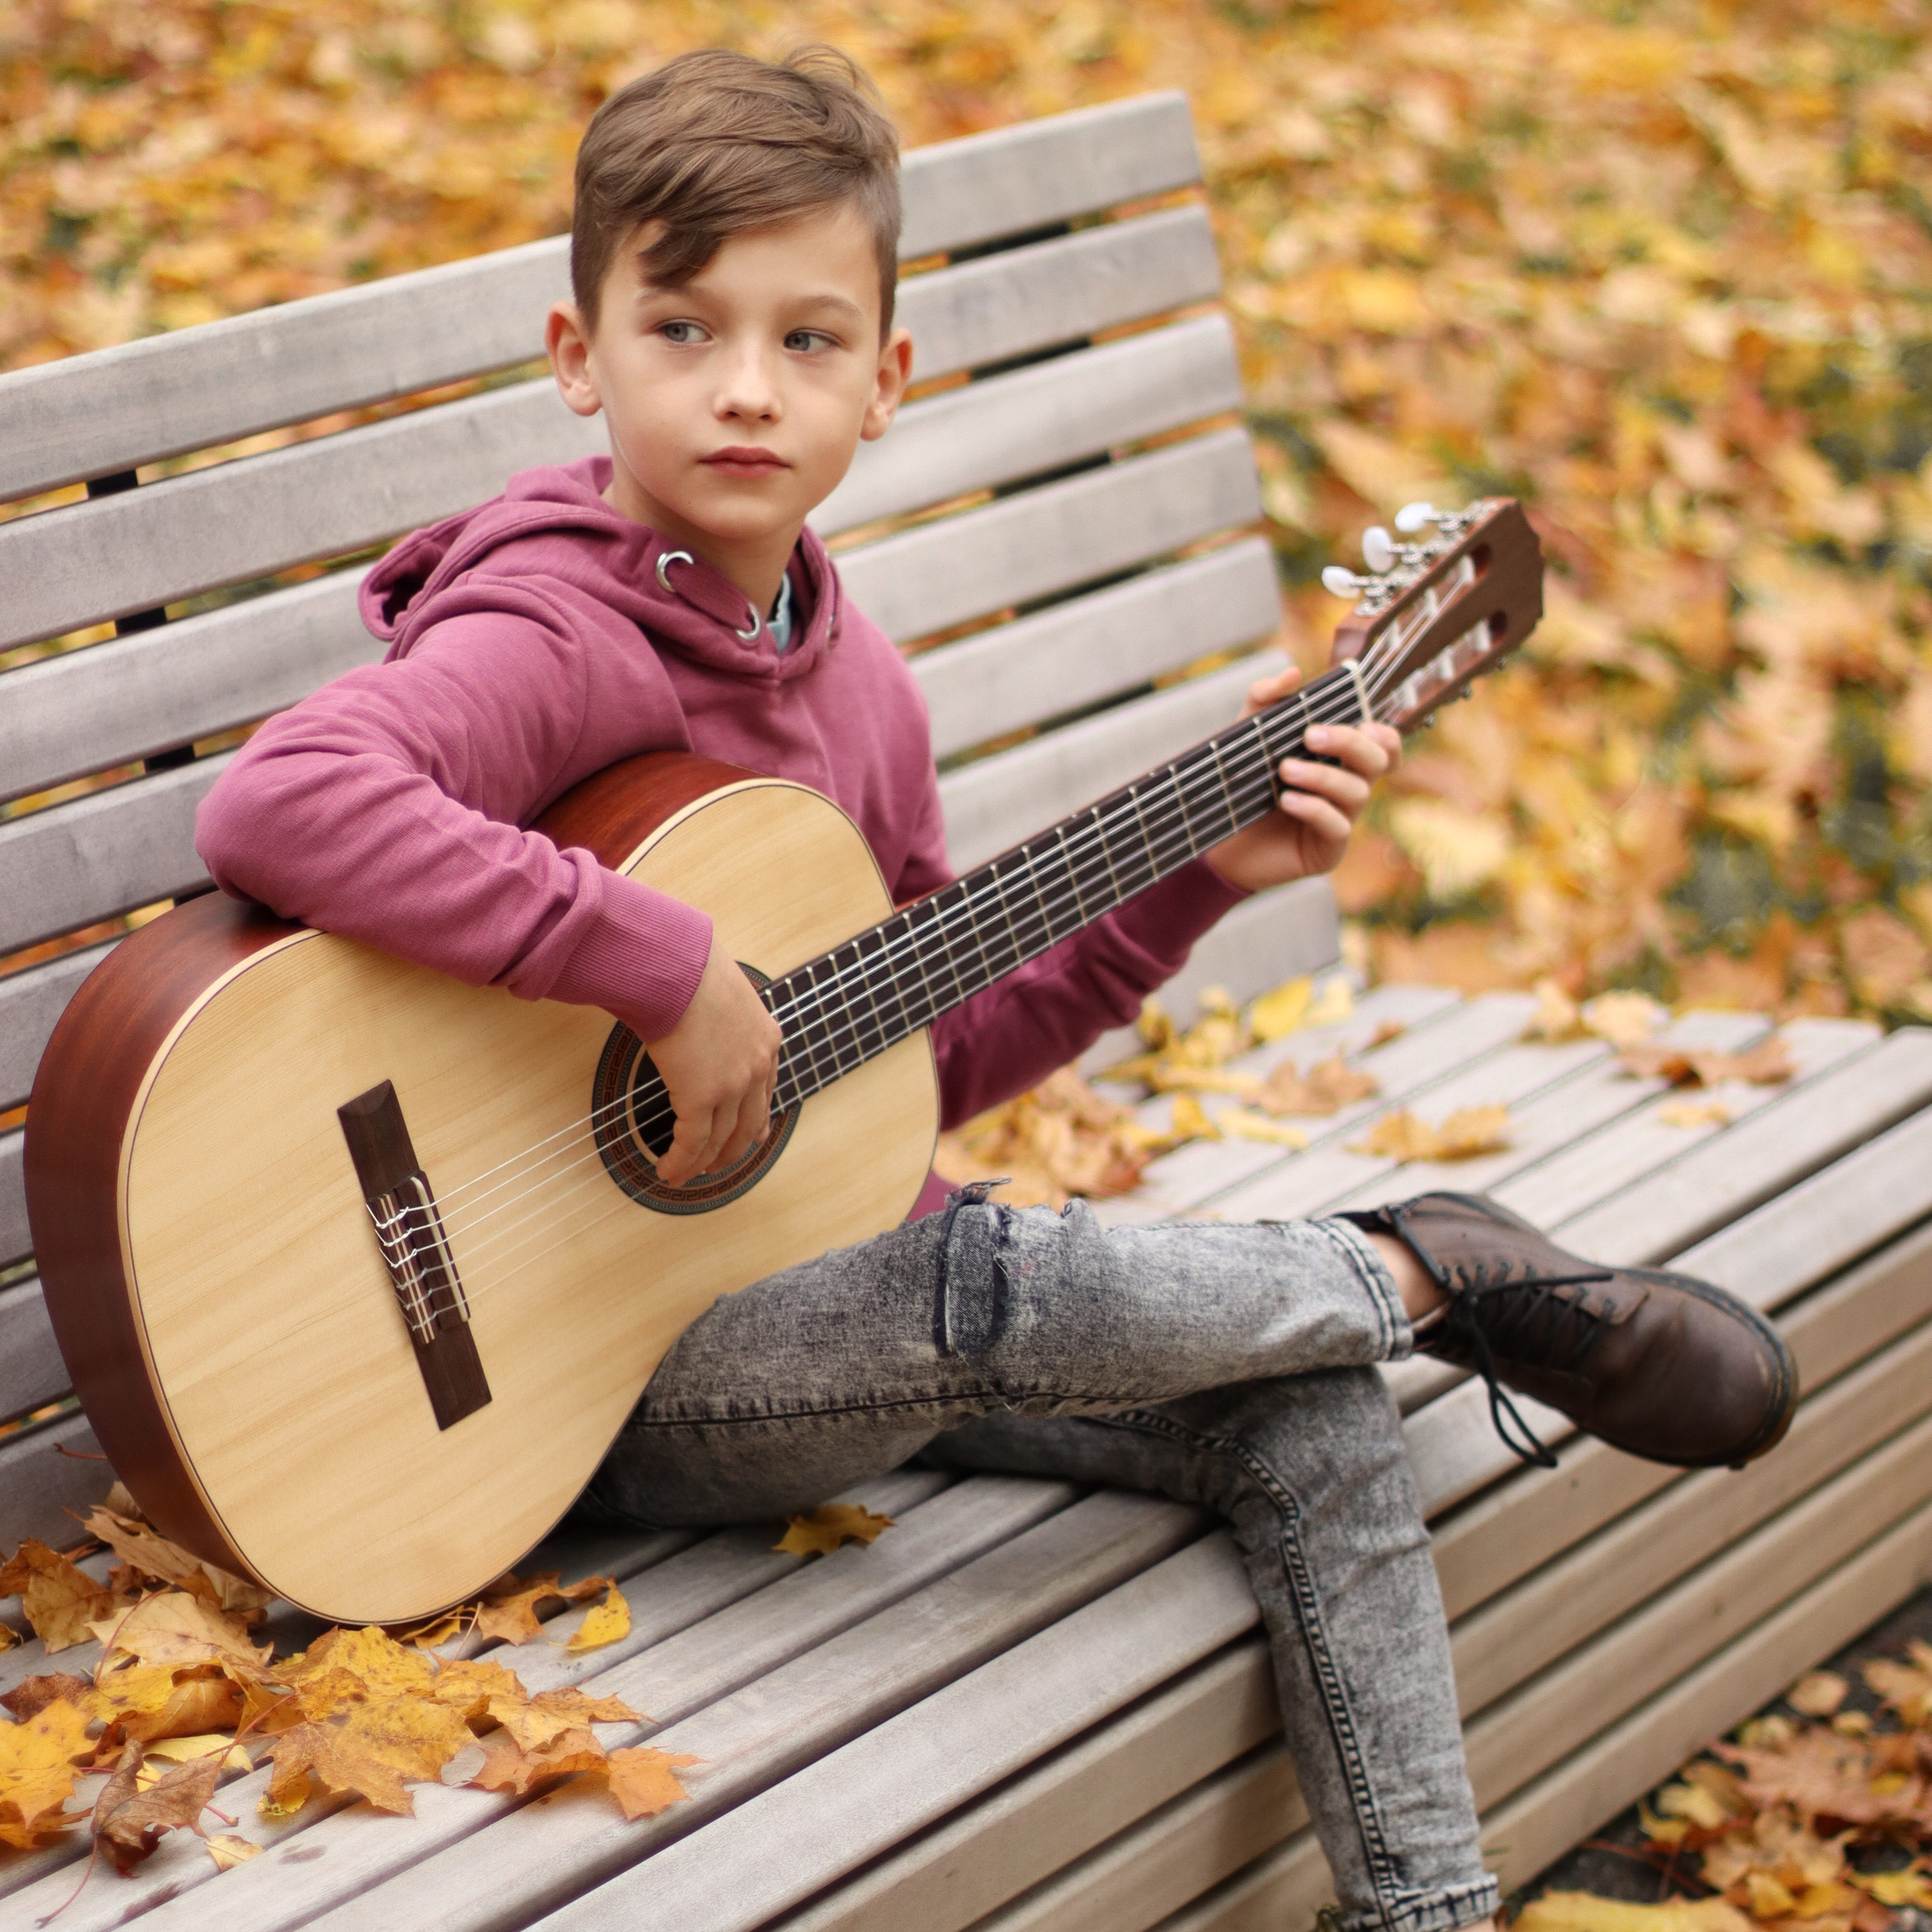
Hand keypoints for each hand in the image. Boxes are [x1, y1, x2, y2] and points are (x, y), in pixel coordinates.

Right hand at [644, 933, 781, 1186]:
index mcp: (767, 1039)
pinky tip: (667, 1170)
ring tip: (682, 1175)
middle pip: (749, 1125)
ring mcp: (733, 1084)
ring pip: (720, 1140)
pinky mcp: (702, 1096)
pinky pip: (692, 1142)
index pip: (766, 1091)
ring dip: (700, 1163)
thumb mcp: (724, 991)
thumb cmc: (688, 966)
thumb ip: (725, 1014)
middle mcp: (757, 1066)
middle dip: (731, 1151)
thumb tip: (702, 1011)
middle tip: (715, 1165)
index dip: (756, 1120)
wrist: (676, 964)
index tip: (752, 1137)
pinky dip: (680, 1162)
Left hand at [1204, 662, 1400, 893]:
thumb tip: (1294, 674)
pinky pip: (1337, 826)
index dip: (1385, 733)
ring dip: (1322, 776)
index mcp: (1340, 759)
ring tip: (1284, 770)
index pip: (1384, 745)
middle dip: (1348, 742)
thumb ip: (1265, 700)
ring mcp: (1341, 820)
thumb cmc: (1241, 785)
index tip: (1359, 721)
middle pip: (1378, 761)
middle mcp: (1348, 787)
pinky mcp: (1327, 850)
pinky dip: (1314, 808)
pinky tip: (1287, 800)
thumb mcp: (1247, 736)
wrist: (1217, 840)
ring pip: (1357, 792)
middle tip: (1309, 735)